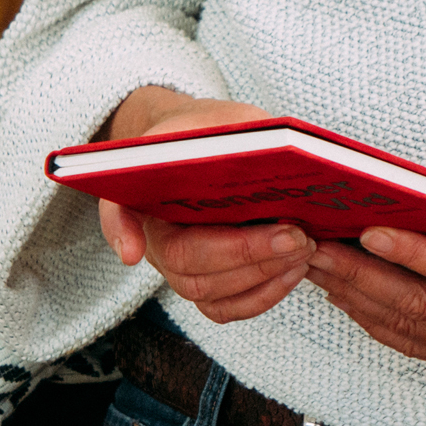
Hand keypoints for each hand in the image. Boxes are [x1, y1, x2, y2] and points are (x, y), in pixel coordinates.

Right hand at [95, 88, 314, 323]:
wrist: (208, 151)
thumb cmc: (210, 132)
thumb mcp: (218, 118)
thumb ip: (231, 129)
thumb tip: (263, 151)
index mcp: (142, 191)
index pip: (121, 213)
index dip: (121, 231)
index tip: (131, 252)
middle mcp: (153, 237)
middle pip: (184, 263)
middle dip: (244, 254)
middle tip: (294, 235)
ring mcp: (178, 269)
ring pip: (208, 294)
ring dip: (262, 277)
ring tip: (303, 249)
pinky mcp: (207, 288)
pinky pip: (227, 308)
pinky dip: (264, 295)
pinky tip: (294, 269)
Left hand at [303, 186, 425, 365]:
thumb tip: (420, 197)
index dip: (411, 254)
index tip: (368, 231)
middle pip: (422, 305)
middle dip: (362, 277)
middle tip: (317, 248)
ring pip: (411, 329)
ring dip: (358, 300)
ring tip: (319, 268)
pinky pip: (419, 344)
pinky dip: (379, 321)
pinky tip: (350, 296)